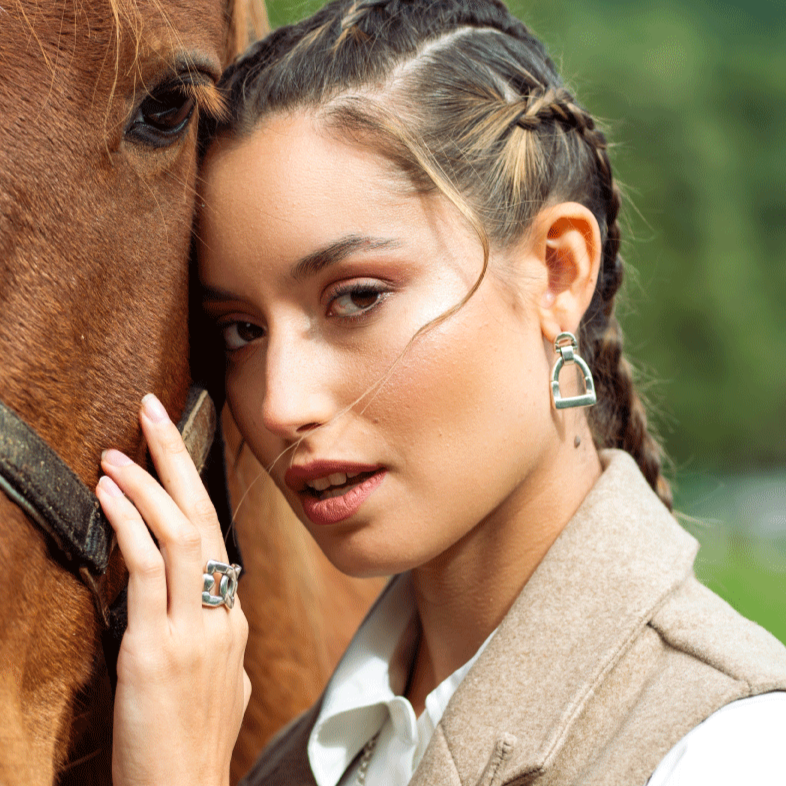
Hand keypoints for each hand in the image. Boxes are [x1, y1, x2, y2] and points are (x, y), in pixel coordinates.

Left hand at [96, 393, 250, 785]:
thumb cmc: (193, 746)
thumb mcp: (220, 685)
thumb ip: (214, 640)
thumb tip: (206, 612)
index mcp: (231, 622)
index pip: (214, 538)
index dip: (188, 489)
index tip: (166, 454)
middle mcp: (221, 615)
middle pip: (205, 517)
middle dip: (177, 458)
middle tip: (154, 411)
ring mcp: (194, 629)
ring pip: (181, 534)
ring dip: (148, 483)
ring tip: (121, 449)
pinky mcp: (157, 648)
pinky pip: (147, 570)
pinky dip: (129, 524)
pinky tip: (110, 494)